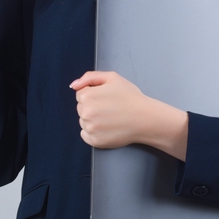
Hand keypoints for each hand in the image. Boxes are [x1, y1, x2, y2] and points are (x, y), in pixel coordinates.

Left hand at [70, 71, 188, 159]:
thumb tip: (73, 85)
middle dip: (92, 106)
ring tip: (110, 118)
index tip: (107, 97)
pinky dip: (93, 132)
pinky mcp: (95, 141)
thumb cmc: (130, 97)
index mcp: (87, 96)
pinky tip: (107, 127)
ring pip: (83, 121)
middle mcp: (85, 113)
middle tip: (110, 107)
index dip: (94, 94)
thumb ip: (90, 77)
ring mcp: (90, 128)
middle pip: (81, 108)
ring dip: (92, 119)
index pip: (81, 94)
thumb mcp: (112, 78)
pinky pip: (85, 135)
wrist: (145, 118)